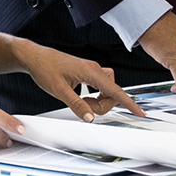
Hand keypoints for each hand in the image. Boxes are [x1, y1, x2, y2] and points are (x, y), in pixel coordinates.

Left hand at [10, 40, 145, 121]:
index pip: (115, 90)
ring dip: (99, 100)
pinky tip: (83, 97)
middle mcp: (94, 69)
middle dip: (102, 104)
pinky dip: (95, 95)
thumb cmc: (45, 69)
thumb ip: (76, 104)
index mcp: (90, 72)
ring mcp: (91, 70)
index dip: (129, 103)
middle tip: (83, 107)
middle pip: (112, 92)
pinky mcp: (87, 72)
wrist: (35, 57)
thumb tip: (90, 118)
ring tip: (81, 101)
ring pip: (107, 89)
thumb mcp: (58, 90)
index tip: (140, 113)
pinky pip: (101, 86)